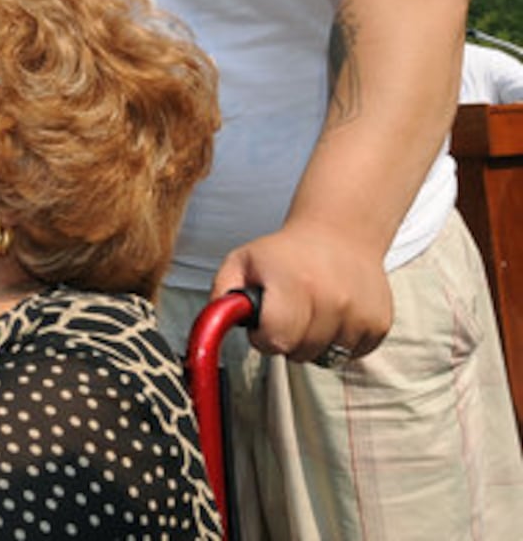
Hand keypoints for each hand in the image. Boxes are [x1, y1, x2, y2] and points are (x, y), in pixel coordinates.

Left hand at [211, 222, 393, 363]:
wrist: (340, 232)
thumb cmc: (283, 252)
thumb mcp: (241, 262)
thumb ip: (221, 296)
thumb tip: (211, 329)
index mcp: (294, 283)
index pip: (275, 340)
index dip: (263, 336)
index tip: (263, 321)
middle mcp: (332, 299)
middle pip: (299, 353)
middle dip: (286, 340)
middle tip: (287, 313)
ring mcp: (359, 312)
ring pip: (326, 358)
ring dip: (313, 342)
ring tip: (310, 311)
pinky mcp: (379, 323)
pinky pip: (352, 354)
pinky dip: (339, 341)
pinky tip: (333, 314)